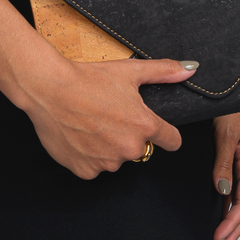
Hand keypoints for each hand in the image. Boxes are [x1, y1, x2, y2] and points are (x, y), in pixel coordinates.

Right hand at [22, 58, 197, 178]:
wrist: (49, 89)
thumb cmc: (88, 79)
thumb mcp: (130, 71)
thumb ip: (164, 71)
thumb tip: (190, 68)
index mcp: (145, 126)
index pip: (171, 141)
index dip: (165, 134)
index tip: (157, 130)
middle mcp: (129, 149)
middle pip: (139, 148)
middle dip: (129, 136)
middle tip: (110, 116)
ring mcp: (107, 163)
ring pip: (115, 159)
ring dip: (108, 147)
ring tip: (91, 124)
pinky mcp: (86, 171)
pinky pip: (94, 167)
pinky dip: (89, 156)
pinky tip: (79, 136)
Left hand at [212, 109, 239, 239]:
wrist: (233, 82)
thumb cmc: (232, 102)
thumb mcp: (226, 131)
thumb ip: (224, 161)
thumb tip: (223, 192)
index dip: (233, 225)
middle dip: (235, 230)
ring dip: (233, 222)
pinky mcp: (236, 156)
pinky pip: (236, 187)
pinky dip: (230, 205)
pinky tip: (222, 212)